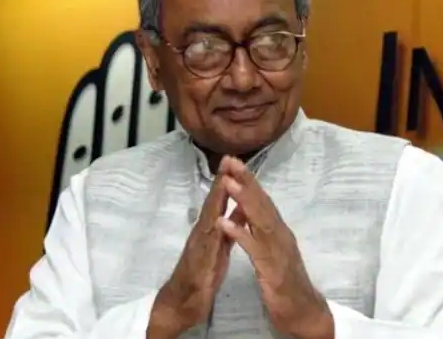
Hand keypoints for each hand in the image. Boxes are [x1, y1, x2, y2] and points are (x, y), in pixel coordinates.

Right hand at [147, 159, 243, 337]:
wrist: (184, 300)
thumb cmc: (203, 272)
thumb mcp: (221, 245)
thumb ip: (230, 226)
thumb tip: (241, 207)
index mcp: (212, 227)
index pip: (222, 200)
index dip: (229, 180)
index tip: (237, 160)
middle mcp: (204, 231)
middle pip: (214, 202)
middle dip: (222, 180)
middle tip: (229, 159)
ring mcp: (200, 245)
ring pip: (209, 218)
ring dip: (216, 199)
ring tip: (224, 179)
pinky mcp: (200, 261)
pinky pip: (207, 245)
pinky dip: (212, 232)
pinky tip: (216, 219)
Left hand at [216, 157, 333, 338]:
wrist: (305, 312)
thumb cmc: (288, 285)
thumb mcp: (275, 254)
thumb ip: (266, 235)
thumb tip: (255, 215)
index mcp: (279, 232)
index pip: (264, 202)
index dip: (250, 181)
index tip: (235, 163)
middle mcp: (281, 236)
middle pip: (262, 204)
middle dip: (247, 181)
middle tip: (232, 160)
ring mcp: (277, 251)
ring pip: (259, 220)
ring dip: (243, 200)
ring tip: (227, 183)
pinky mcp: (272, 269)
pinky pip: (253, 249)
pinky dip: (239, 234)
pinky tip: (224, 223)